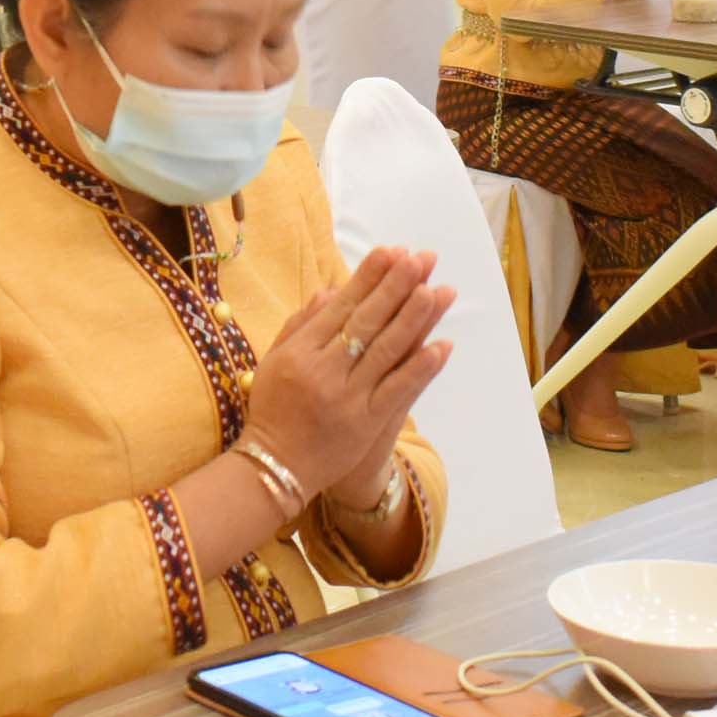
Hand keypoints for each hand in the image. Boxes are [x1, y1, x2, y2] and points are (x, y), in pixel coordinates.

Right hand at [241, 249, 455, 498]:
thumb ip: (300, 325)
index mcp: (299, 351)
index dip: (368, 278)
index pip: (341, 307)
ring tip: (438, 291)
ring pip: (385, 351)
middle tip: (421, 258)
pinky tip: (443, 347)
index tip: (391, 251)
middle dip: (395, 287)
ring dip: (414, 319)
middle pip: (366, 321)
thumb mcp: (274, 362)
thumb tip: (330, 291)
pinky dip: (420, 368)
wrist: (274, 466)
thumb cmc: (273, 410)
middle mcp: (322, 370)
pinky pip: (398, 391)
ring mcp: (346, 397)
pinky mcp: (365, 423)